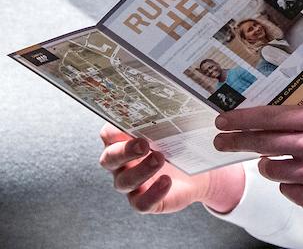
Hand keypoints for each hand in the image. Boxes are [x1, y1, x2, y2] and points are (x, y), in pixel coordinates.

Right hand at [99, 125, 243, 213]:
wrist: (194, 174)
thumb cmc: (174, 146)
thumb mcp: (168, 131)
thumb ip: (158, 120)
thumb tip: (160, 100)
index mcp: (122, 142)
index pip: (108, 135)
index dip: (113, 130)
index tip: (126, 124)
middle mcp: (121, 165)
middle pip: (109, 159)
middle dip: (124, 151)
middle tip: (144, 143)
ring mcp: (130, 185)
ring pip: (124, 182)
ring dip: (141, 170)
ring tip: (160, 158)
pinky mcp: (143, 202)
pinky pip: (141, 203)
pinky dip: (152, 193)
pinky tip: (166, 181)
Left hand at [214, 106, 302, 222]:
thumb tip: (274, 112)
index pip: (271, 116)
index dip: (243, 118)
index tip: (225, 120)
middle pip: (262, 142)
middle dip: (237, 141)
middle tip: (222, 141)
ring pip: (271, 169)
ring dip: (271, 165)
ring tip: (284, 162)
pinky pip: (286, 189)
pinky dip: (291, 184)